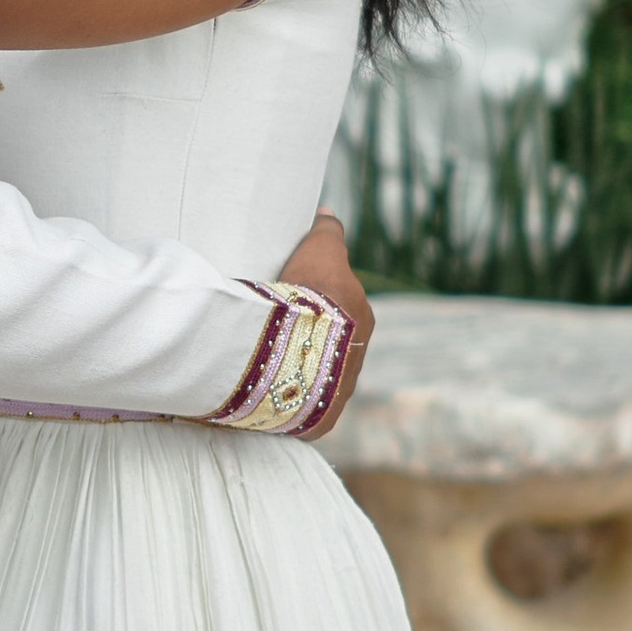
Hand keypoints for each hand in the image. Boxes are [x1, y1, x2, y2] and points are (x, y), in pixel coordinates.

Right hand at [279, 209, 372, 436]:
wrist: (297, 342)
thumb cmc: (312, 291)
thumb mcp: (320, 249)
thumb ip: (327, 230)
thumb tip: (327, 212)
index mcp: (364, 320)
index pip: (344, 311)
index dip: (318, 305)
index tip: (291, 303)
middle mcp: (359, 358)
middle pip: (333, 346)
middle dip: (310, 341)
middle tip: (276, 332)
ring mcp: (341, 392)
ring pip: (319, 378)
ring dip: (299, 372)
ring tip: (267, 364)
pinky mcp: (320, 419)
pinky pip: (304, 407)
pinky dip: (289, 400)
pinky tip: (268, 392)